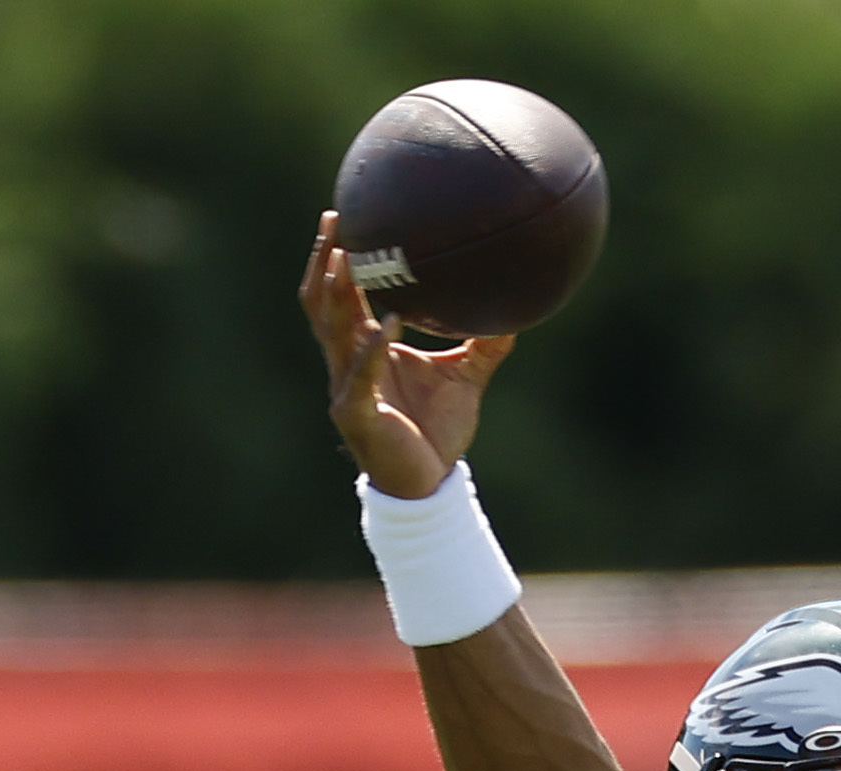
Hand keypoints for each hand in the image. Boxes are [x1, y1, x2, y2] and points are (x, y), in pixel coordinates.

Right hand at [297, 211, 514, 498]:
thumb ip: (487, 343)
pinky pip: (360, 374)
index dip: (337, 257)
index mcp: (365, 348)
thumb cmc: (439, 430)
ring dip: (336, 292)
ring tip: (346, 257)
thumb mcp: (468, 376)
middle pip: (321, 301)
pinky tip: (389, 322)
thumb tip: (518, 308)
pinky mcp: (354, 412)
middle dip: (324, 259)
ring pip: (330, 329)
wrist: (431, 483)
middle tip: (335, 218)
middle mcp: (346, 362)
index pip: (341, 295)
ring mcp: (344, 386)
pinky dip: (373, 347)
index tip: (345, 215)